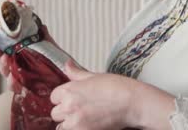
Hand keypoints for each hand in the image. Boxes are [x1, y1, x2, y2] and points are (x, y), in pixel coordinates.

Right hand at [0, 25, 56, 92]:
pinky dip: (13, 84)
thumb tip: (41, 26)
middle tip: (3, 55)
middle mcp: (20, 70)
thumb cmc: (58, 63)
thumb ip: (45, 38)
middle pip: (5, 66)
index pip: (7, 55)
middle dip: (2, 61)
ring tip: (7, 64)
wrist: (68, 77)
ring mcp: (23, 80)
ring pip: (8, 76)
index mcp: (22, 59)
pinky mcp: (28, 89)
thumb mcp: (51, 49)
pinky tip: (14, 79)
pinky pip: (17, 88)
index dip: (0, 52)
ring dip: (5, 70)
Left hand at [50, 60, 174, 129]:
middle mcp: (69, 107)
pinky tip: (89, 124)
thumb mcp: (96, 76)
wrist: (133, 103)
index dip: (65, 97)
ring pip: (61, 126)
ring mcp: (75, 122)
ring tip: (86, 117)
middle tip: (83, 108)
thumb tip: (67, 65)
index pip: (54, 96)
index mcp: (70, 90)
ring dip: (70, 123)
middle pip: (56, 112)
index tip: (75, 98)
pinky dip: (78, 129)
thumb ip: (77, 73)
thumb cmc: (119, 88)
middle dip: (66, 111)